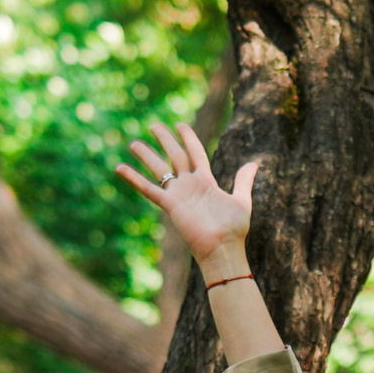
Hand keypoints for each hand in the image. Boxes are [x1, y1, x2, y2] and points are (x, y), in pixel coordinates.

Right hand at [115, 120, 257, 268]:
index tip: (179, 124)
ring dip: (146, 155)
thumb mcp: (242, 200)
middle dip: (164, 140)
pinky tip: (119, 167)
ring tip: (133, 143)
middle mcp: (190, 185)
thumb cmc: (234, 229)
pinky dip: (134, 179)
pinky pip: (148, 189)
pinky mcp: (170, 205)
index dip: (188, 137)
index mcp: (206, 182)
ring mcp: (178, 194)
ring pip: (159, 169)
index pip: (195, 153)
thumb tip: (254, 163)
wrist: (223, 248)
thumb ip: (244, 181)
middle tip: (153, 125)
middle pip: (174, 156)